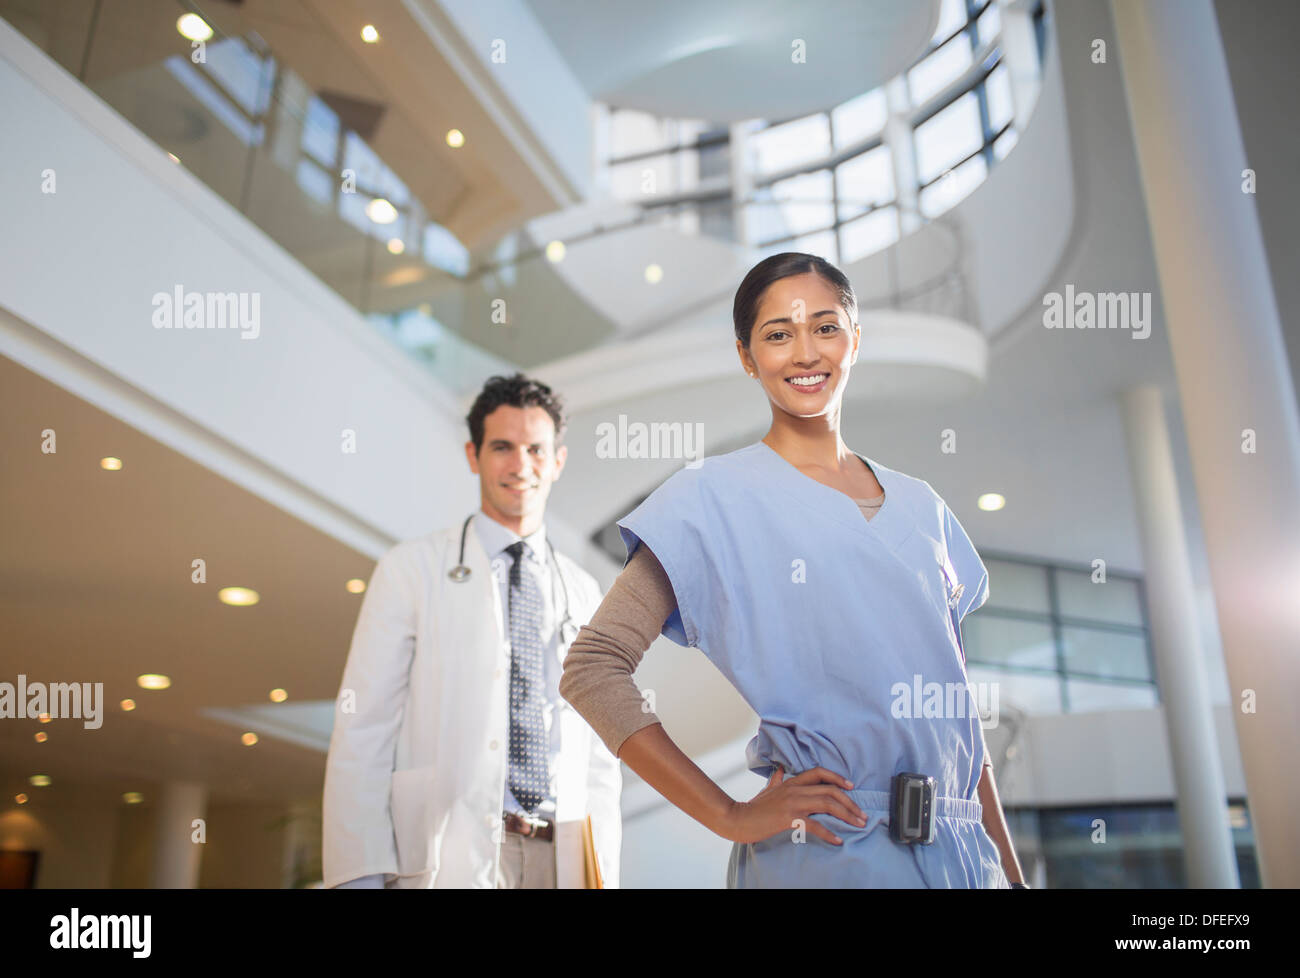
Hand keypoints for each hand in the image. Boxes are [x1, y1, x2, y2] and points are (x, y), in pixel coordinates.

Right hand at [722, 764, 867, 844]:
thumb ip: (776, 780)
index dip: (837, 778)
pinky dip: (829, 833)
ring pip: (827, 804)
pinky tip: (838, 840)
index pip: (819, 773)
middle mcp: (795, 789)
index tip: (851, 787)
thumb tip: (780, 770)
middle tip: (862, 815)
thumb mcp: (767, 790)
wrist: (738, 819)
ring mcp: (792, 803)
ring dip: (846, 815)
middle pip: (830, 790)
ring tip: (857, 824)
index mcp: (791, 782)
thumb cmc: (753, 807)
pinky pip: (815, 824)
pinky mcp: (789, 818)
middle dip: (850, 802)